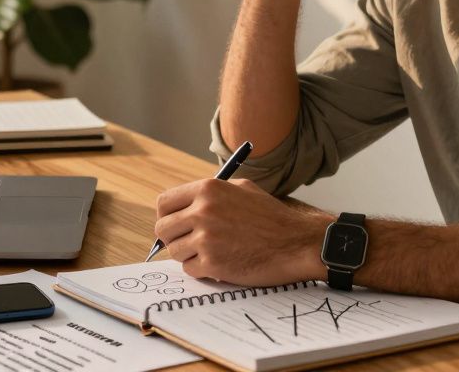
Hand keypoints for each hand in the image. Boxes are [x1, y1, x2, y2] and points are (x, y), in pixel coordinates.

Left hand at [153, 178, 331, 286]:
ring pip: (174, 251)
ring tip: (211, 251)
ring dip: (188, 254)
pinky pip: (189, 268)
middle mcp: (202, 211)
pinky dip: (201, 269)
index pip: (164, 203)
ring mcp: (206, 238)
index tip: (174, 224)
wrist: (295, 242)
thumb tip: (181, 207)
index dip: (166, 215)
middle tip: (188, 242)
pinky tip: (220, 262)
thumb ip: (209, 194)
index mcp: (207, 189)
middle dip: (173, 237)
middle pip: (163, 229)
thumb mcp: (241, 189)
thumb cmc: (270, 216)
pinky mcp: (212, 263)